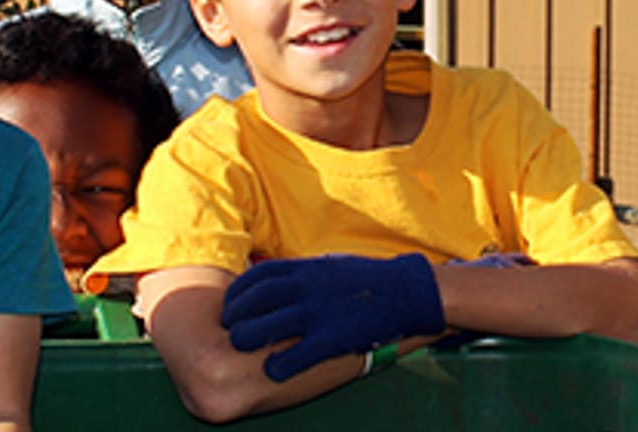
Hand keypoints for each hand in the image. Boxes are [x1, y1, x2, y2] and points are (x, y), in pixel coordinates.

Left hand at [220, 254, 444, 381]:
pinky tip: (272, 370)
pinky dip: (281, 364)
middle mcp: (306, 287)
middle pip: (255, 300)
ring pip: (268, 325)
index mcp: (304, 269)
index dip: (238, 291)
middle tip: (229, 328)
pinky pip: (299, 353)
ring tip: (240, 345)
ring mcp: (318, 312)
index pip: (257, 277)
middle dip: (235, 315)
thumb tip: (274, 280)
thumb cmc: (364, 279)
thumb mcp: (327, 266)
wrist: (407, 291)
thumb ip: (300, 274)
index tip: (230, 304)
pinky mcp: (334, 337)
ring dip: (248, 337)